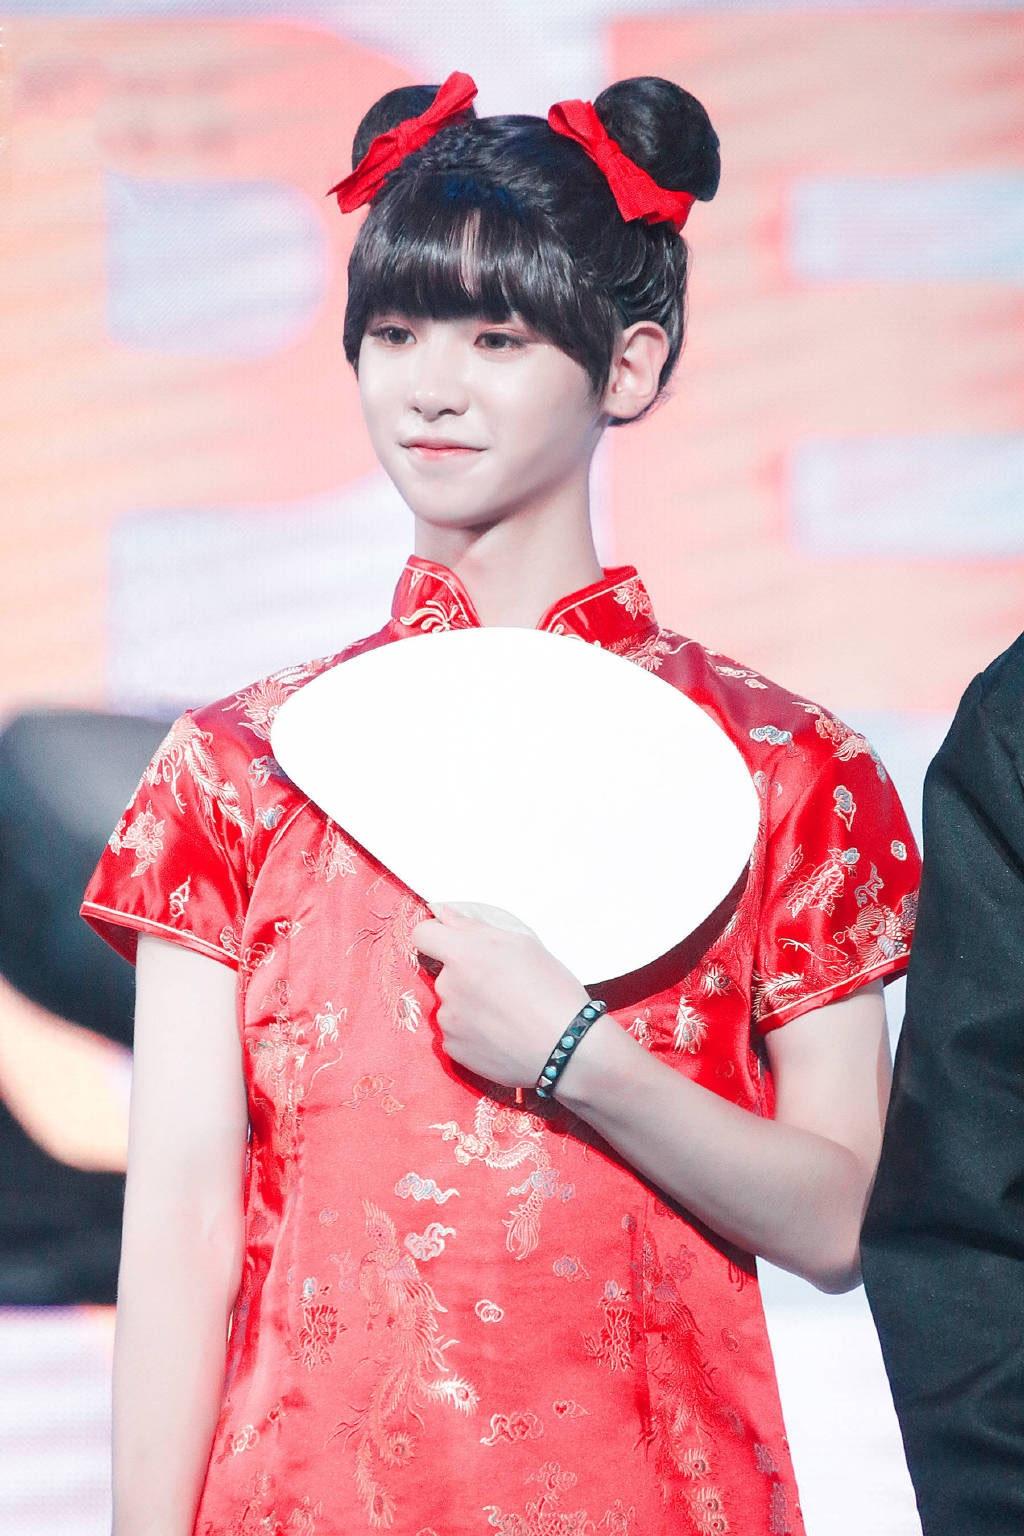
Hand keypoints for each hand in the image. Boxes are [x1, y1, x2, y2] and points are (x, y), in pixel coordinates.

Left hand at [409, 901, 590, 1092]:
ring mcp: (448, 1020)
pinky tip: (502, 1035)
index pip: (423, 934)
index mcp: (463, 954)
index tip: (453, 944)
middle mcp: (448, 986)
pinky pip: (456, 1033)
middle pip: (444, 973)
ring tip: (507, 1015)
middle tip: (503, 987)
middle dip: (465, 975)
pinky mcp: (454, 1049)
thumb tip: (441, 913)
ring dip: (470, 1006)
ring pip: (451, 1004)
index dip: (437, 936)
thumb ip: (472, 927)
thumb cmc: (552, 991)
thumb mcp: (522, 944)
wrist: (567, 1049)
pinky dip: (473, 1033)